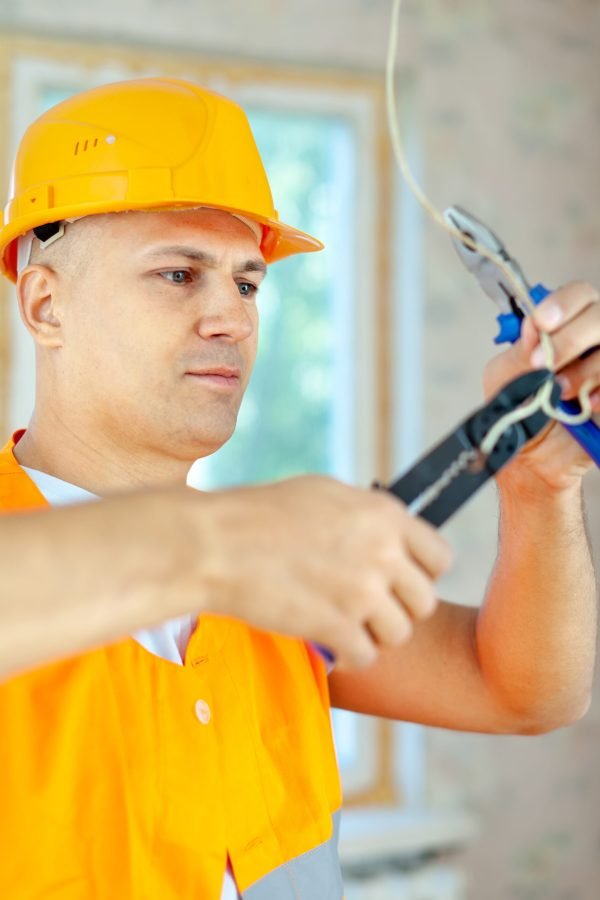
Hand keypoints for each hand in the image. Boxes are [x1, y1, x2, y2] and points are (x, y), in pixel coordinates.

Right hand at [189, 476, 451, 668]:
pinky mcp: (337, 626)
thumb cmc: (261, 514)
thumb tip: (390, 533)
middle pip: (425, 601)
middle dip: (398, 608)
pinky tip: (328, 642)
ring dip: (374, 634)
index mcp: (384, 514)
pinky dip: (348, 655)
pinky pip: (366, 656)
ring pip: (399, 633)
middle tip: (368, 608)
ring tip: (345, 624)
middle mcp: (382, 551)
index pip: (440, 557)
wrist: (218, 544)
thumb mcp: (325, 494)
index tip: (400, 581)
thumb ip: (366, 516)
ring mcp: (361, 591)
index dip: (423, 574)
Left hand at [483, 281, 599, 491]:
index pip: (579, 295)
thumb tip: (534, 328)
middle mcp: (593, 341)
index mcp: (567, 325)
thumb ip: (521, 348)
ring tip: (558, 392)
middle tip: (542, 364)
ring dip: (584, 371)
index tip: (542, 323)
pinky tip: (585, 406)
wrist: (532, 456)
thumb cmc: (518, 408)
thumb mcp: (506, 374)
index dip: (563, 304)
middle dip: (570, 339)